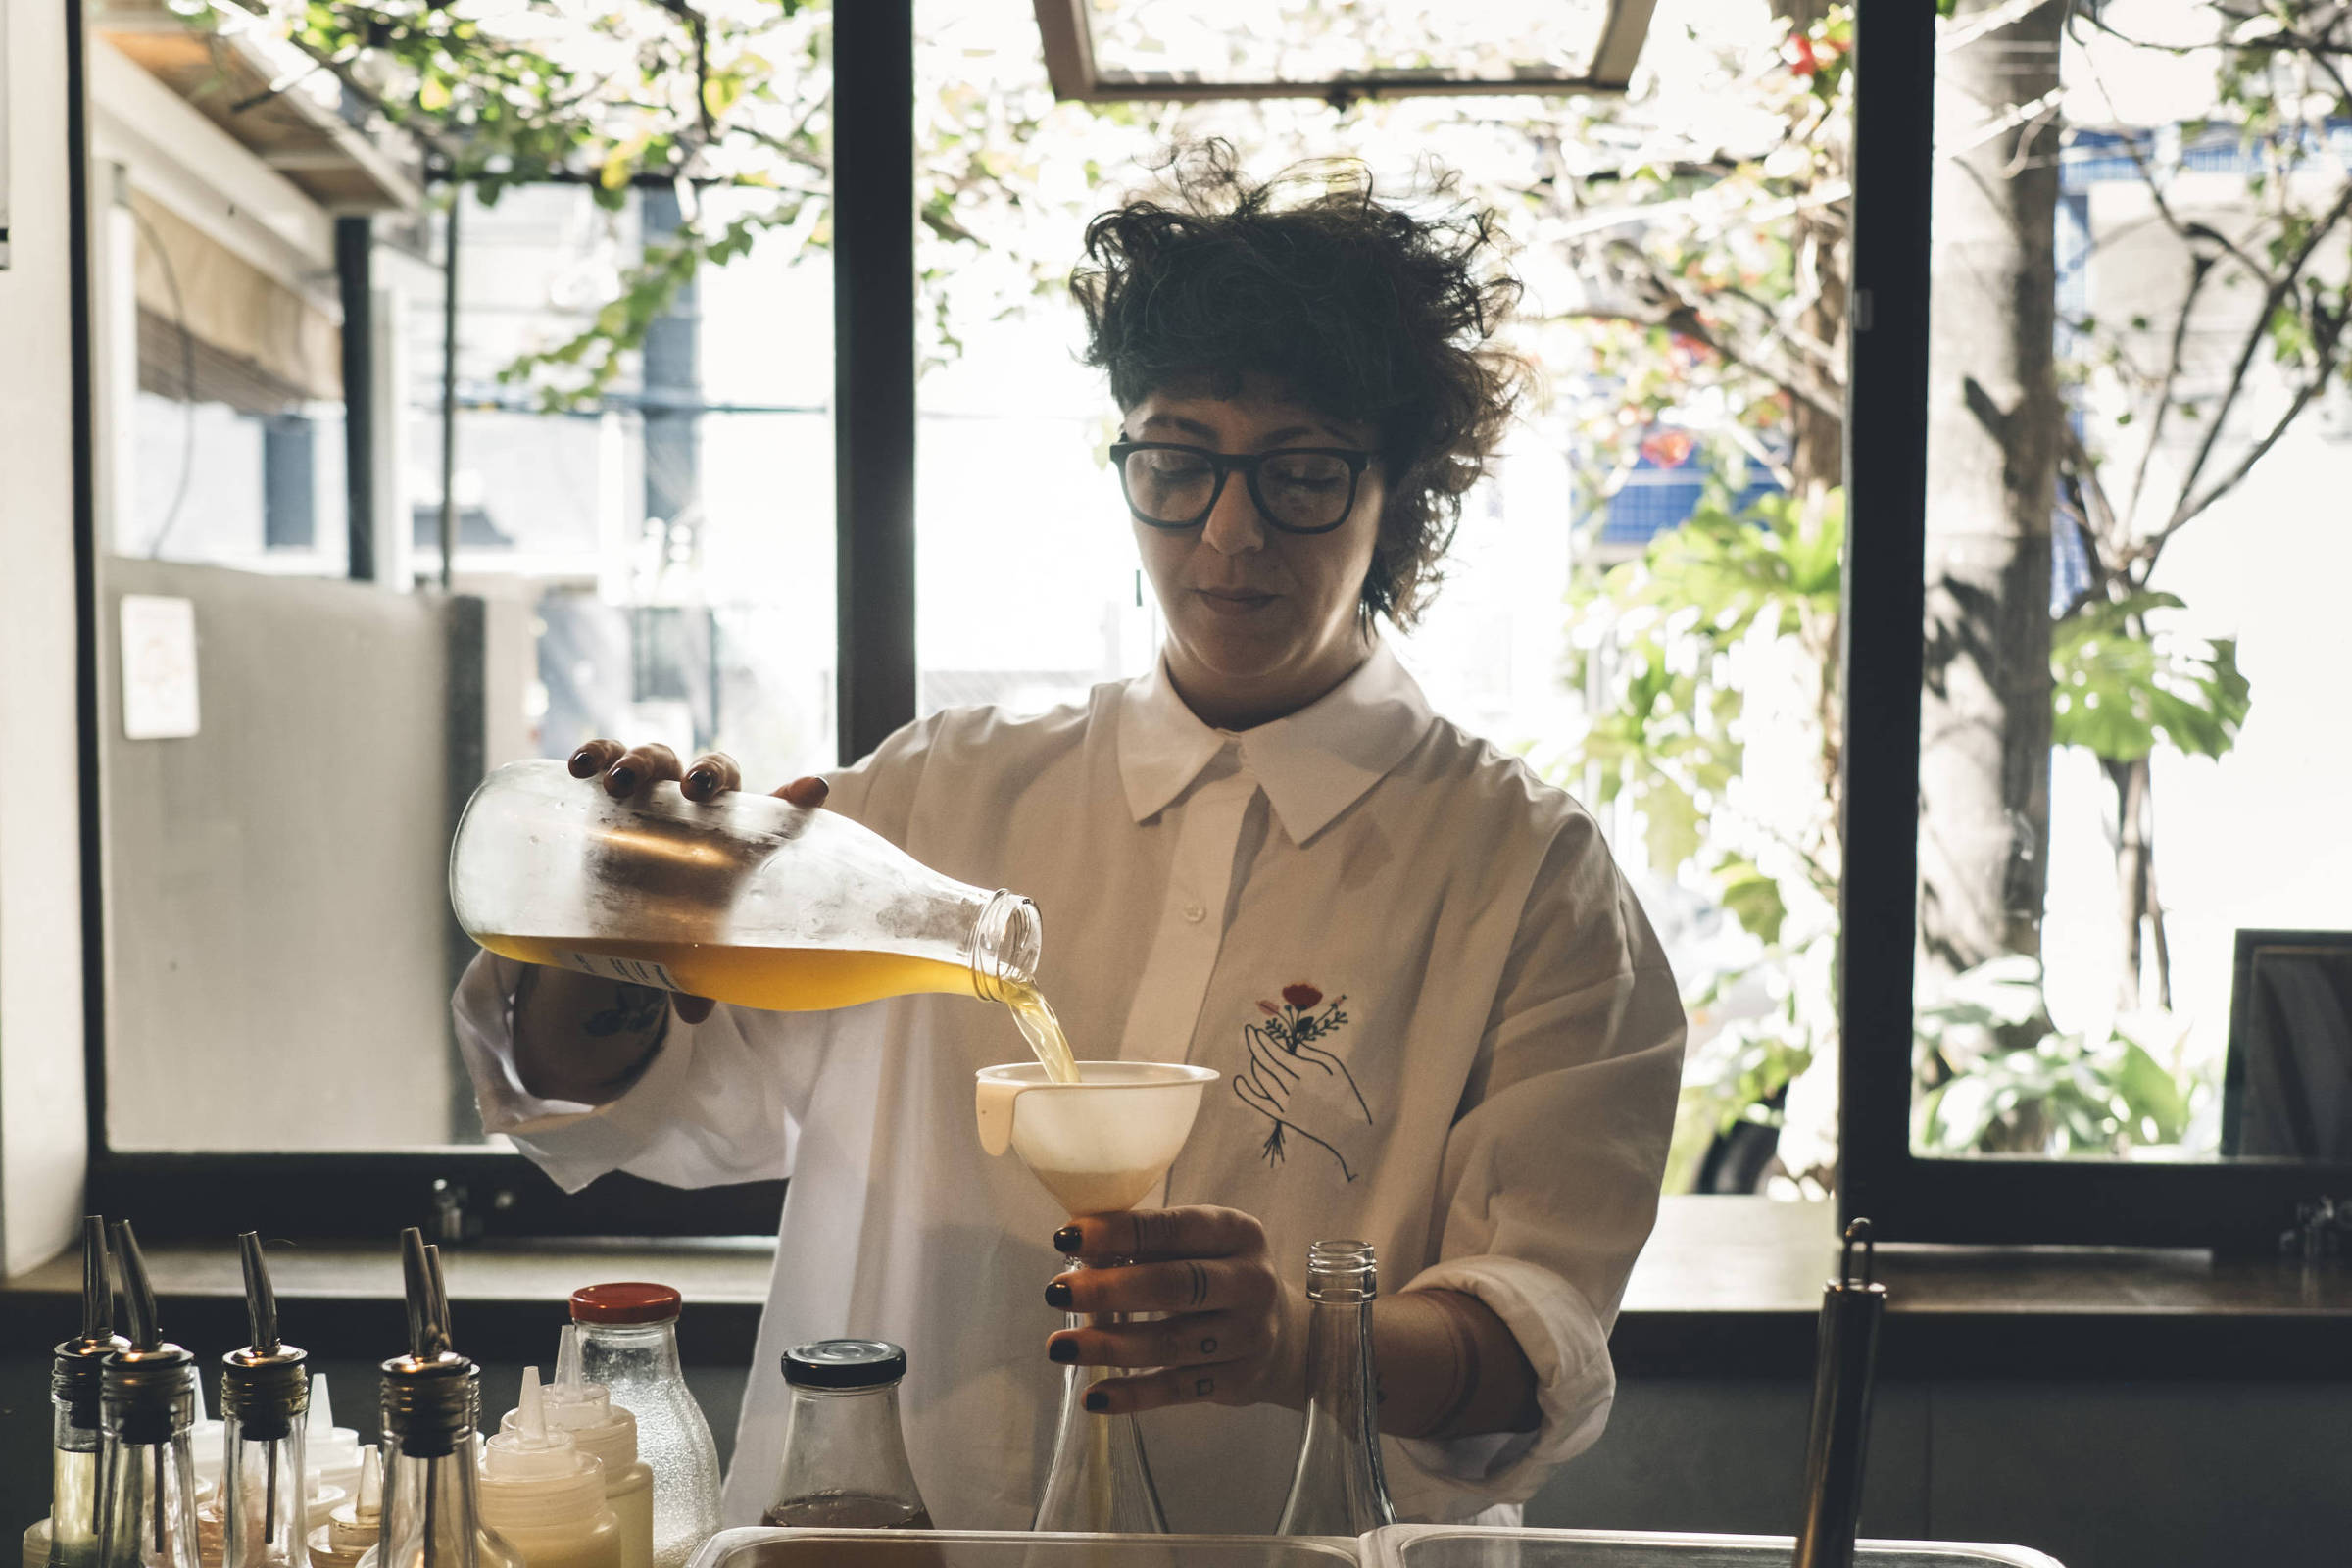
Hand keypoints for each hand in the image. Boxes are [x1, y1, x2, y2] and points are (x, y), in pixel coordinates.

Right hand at [564, 738, 828, 1022]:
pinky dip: (595, 754)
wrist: (613, 911)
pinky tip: (580, 766)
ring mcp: (651, 794)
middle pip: (711, 771)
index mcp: (732, 835)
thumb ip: (695, 975)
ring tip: (618, 784)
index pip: (769, 809)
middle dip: (706, 772)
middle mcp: (695, 807)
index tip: (813, 791)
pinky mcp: (606, 796)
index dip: (793, 798)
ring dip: (640, 761)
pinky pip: (604, 760)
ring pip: (656, 758)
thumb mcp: (686, 945)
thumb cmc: (669, 920)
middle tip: (693, 790)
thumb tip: (695, 1015)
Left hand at [1042, 1206, 1306, 1416]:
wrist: (1281, 1335)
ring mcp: (1248, 1336)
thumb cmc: (1218, 1275)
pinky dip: (1133, 1395)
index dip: (1118, 1232)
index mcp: (1237, 1233)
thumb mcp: (1199, 1244)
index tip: (1066, 1237)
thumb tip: (1079, 1250)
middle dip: (1109, 1290)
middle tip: (1056, 1292)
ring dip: (1109, 1346)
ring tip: (1060, 1347)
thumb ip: (1148, 1243)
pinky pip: (1177, 1390)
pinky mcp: (1237, 1381)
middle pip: (1174, 1286)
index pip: (1172, 1228)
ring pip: (1171, 1343)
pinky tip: (1094, 1396)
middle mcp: (1250, 1282)